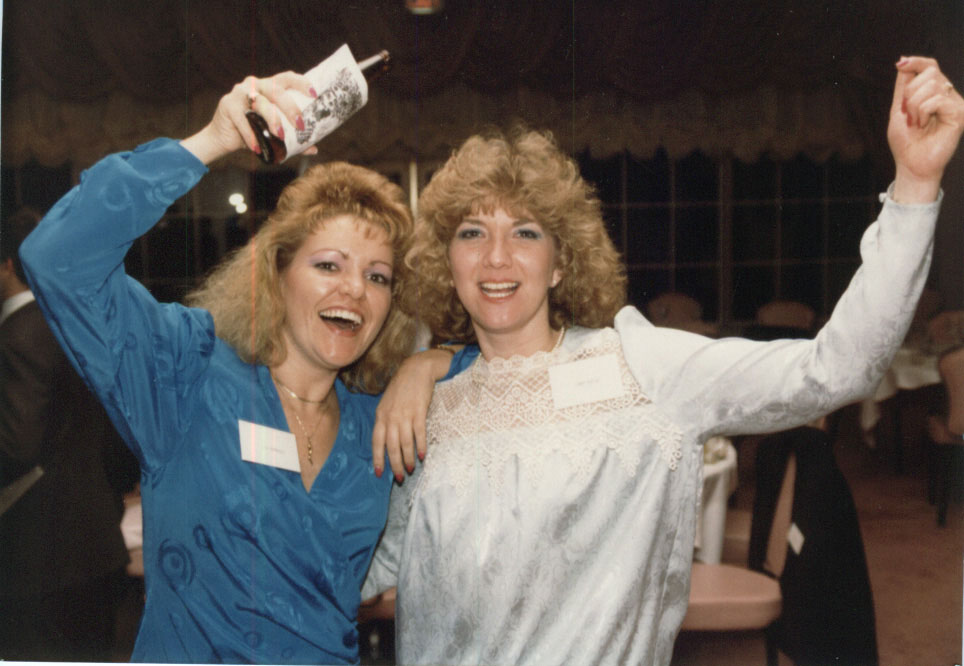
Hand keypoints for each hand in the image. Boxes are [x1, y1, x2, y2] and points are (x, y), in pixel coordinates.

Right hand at [180, 71, 318, 164]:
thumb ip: (293, 140)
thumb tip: (314, 149)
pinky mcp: (228, 105)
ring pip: (260, 102)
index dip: (301, 83)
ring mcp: (240, 93)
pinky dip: (251, 136)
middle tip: (300, 124)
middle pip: (275, 90)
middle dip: (290, 106)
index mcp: (269, 87)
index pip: (286, 78)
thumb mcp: (274, 135)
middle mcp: (254, 85)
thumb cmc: (253, 131)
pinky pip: (243, 120)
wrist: (223, 138)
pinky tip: (257, 148)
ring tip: (280, 136)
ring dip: (272, 120)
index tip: (314, 94)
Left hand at [372, 347, 457, 480]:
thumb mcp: (387, 403)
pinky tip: (422, 456)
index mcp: (380, 416)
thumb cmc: (402, 387)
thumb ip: (385, 420)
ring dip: (408, 459)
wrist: (416, 370)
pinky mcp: (418, 412)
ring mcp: (404, 415)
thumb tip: (386, 439)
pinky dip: (420, 446)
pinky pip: (419, 434)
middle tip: (400, 477)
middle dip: (395, 464)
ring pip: (405, 443)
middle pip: (391, 446)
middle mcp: (391, 417)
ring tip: (411, 469)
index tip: (380, 473)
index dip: (378, 459)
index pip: (377, 442)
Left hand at [888, 56, 963, 202]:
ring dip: (915, 106)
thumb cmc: (905, 141)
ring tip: (916, 123)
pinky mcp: (959, 113)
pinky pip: (937, 100)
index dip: (917, 61)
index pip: (930, 66)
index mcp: (933, 93)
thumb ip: (903, 87)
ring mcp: (955, 103)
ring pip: (932, 85)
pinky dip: (923, 112)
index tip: (901, 64)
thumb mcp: (899, 110)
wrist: (911, 165)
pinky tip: (923, 126)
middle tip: (909, 114)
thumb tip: (904, 60)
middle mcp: (947, 95)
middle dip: (910, 92)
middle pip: (930, 72)